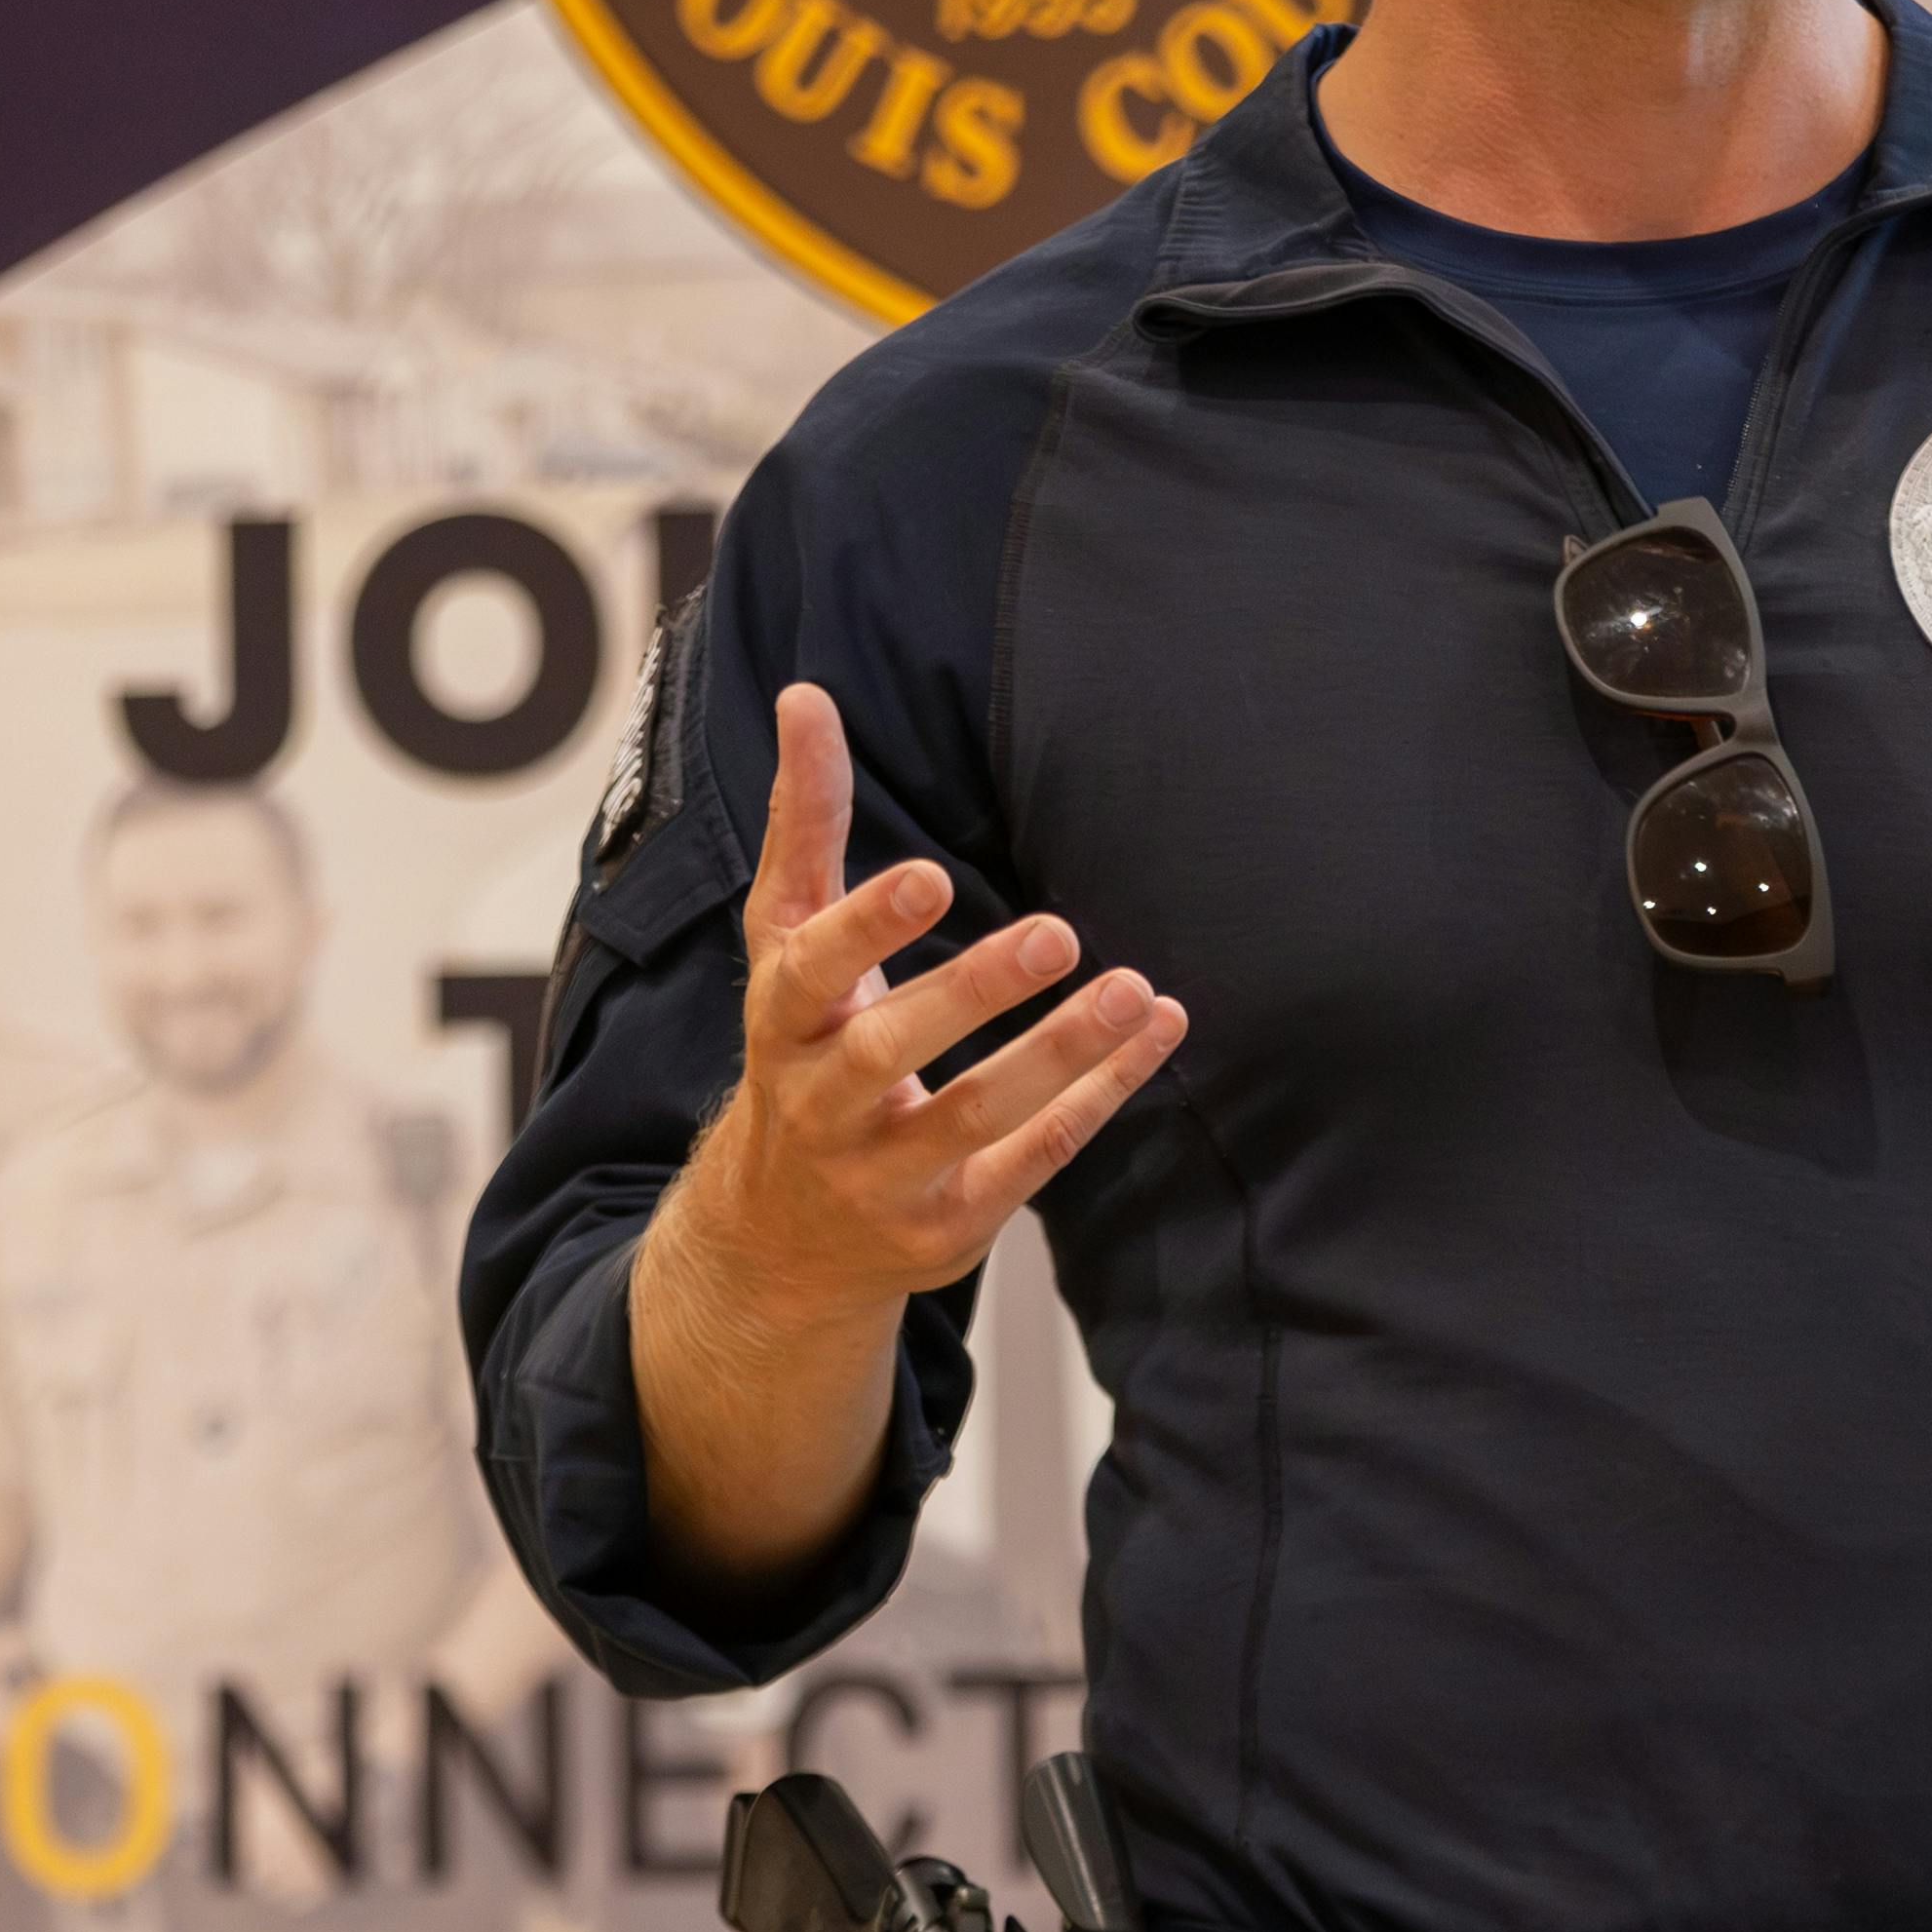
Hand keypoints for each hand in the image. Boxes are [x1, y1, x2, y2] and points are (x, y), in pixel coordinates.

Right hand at [667, 684, 1185, 1335]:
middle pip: (888, 1049)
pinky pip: (1028, 1164)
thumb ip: (807, 824)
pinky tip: (1152, 1040)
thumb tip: (806, 696)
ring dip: (1060, 1053)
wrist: (781, 1235)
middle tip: (1056, 931)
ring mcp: (880, 1175)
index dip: (867, 927)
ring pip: (972, 1115)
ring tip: (1135, 990)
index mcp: (779, 1022)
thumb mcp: (787, 941)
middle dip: (973, 991)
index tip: (932, 874)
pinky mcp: (944, 1227)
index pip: (809, 969)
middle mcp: (818, 1104)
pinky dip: (1095, 1101)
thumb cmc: (802, 1050)